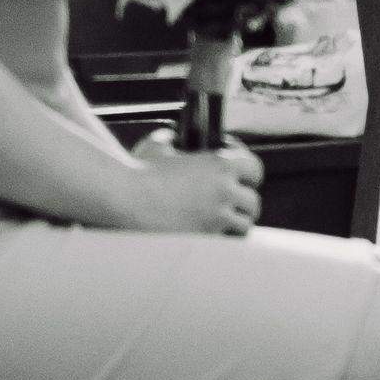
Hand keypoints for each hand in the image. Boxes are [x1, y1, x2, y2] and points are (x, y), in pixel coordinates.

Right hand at [125, 136, 263, 235]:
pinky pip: (225, 243)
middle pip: (253, 201)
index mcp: (220, 165)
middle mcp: (224, 191)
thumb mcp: (158, 145)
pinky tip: (213, 236)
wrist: (124, 199)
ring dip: (237, 223)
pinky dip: (222, 240)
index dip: (249, 173)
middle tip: (233, 203)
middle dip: (244, 203)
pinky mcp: (204, 239)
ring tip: (226, 222)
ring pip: (244, 225)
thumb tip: (174, 136)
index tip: (242, 176)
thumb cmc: (138, 171)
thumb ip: (172, 137)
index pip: (255, 169)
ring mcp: (216, 218)